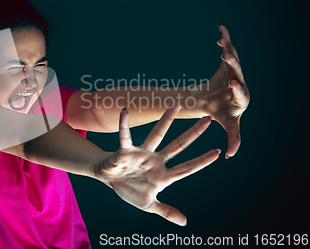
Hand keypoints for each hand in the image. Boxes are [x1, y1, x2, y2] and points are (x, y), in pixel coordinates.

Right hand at [95, 102, 219, 225]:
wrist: (109, 179)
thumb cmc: (130, 189)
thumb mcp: (148, 204)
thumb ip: (166, 211)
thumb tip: (184, 223)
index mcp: (163, 174)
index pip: (186, 167)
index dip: (201, 161)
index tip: (218, 152)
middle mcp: (156, 160)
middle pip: (178, 145)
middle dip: (193, 133)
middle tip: (208, 119)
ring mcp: (142, 153)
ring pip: (157, 134)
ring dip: (166, 119)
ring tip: (177, 103)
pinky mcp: (125, 150)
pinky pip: (125, 136)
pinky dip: (124, 124)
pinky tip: (125, 111)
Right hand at [199, 25, 249, 157]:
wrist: (218, 101)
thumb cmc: (223, 113)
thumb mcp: (229, 125)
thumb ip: (233, 138)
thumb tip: (230, 156)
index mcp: (242, 97)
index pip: (241, 91)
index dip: (237, 86)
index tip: (232, 83)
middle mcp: (240, 81)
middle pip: (238, 71)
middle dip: (233, 64)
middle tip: (226, 57)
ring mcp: (234, 70)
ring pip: (233, 58)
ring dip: (228, 49)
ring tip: (221, 42)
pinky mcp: (228, 63)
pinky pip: (228, 49)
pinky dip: (225, 38)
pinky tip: (221, 28)